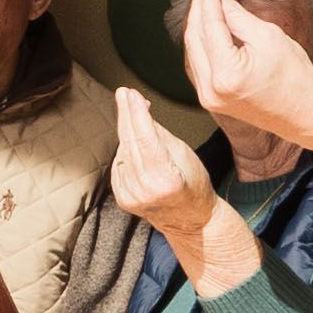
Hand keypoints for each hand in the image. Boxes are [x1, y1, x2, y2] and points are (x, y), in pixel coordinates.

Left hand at [110, 90, 220, 252]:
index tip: (130, 94)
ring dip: (128, 133)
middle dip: (126, 115)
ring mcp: (131, 197)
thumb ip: (158, 130)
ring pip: (123, 152)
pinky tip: (136, 148)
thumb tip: (139, 106)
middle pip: (130, 143)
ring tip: (137, 120)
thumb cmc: (192, 183)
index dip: (136, 113)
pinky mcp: (123, 199)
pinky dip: (126, 153)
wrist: (190, 219)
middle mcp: (145, 190)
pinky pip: (119, 165)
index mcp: (165, 179)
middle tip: (124, 93)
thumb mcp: (182, 152)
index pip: (145, 138)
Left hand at [180, 0, 312, 149]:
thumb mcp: (268, 37)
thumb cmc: (295, 77)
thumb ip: (237, 16)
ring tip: (210, 0)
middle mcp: (211, 90)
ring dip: (199, 23)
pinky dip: (204, 42)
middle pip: (195, 38)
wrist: (305, 113)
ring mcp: (209, 98)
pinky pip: (200, 64)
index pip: (210, 25)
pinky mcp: (211, 99)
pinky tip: (211, 24)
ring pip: (194, 50)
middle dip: (200, 8)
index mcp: (226, 74)